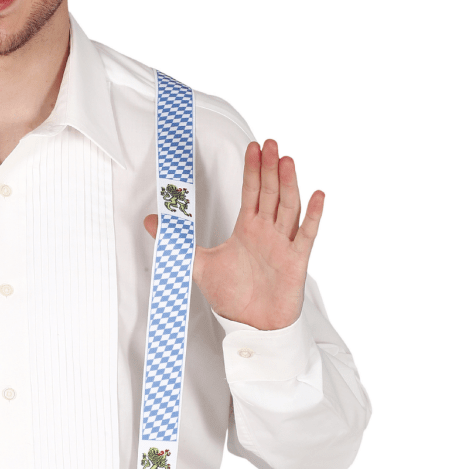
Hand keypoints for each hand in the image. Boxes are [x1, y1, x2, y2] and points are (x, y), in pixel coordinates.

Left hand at [144, 139, 322, 330]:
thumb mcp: (198, 264)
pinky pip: (306, 234)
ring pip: (288, 207)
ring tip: (287, 160)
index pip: (252, 192)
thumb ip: (177, 242)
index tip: (254, 147)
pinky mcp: (296, 260)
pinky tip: (318, 194)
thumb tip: (150, 222)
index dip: (252, 170)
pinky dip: (313, 215)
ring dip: (289, 183)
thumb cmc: (232, 295)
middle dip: (270, 168)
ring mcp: (283, 243)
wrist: (252, 325)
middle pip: (271, 192)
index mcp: (248, 228)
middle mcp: (267, 231)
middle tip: (271, 144)